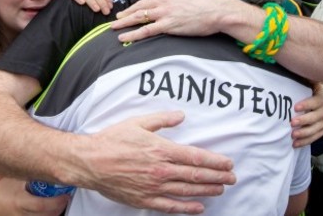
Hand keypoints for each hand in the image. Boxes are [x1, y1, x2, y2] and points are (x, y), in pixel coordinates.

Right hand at [0, 178, 68, 215]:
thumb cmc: (0, 191)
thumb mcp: (15, 180)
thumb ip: (30, 175)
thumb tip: (48, 164)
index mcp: (20, 201)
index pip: (41, 205)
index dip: (57, 201)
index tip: (66, 194)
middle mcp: (21, 214)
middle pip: (47, 215)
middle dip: (60, 207)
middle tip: (66, 197)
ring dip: (55, 212)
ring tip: (59, 201)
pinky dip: (47, 215)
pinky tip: (50, 208)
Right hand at [72, 111, 234, 213]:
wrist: (90, 161)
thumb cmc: (112, 140)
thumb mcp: (138, 123)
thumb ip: (162, 120)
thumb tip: (181, 116)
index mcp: (161, 150)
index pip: (196, 156)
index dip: (215, 161)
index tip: (228, 163)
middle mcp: (161, 170)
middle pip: (196, 175)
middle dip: (217, 177)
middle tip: (232, 178)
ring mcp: (154, 187)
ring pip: (187, 190)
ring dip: (207, 190)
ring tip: (221, 189)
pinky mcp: (145, 199)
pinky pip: (170, 206)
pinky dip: (187, 208)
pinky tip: (199, 208)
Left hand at [112, 0, 226, 41]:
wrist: (217, 10)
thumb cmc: (207, 4)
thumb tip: (172, 4)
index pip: (148, 0)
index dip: (136, 6)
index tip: (129, 11)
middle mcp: (163, 0)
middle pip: (139, 7)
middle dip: (126, 13)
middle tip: (116, 18)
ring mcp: (165, 13)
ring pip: (139, 18)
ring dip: (125, 23)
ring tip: (114, 28)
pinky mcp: (168, 25)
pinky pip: (146, 30)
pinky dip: (133, 33)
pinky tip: (124, 37)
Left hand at [290, 84, 322, 147]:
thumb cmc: (314, 98)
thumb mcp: (314, 88)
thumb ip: (307, 81)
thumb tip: (298, 68)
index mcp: (321, 100)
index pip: (315, 102)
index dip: (306, 104)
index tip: (295, 107)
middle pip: (314, 118)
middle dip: (303, 120)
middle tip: (292, 122)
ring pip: (314, 130)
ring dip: (303, 133)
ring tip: (293, 135)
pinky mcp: (321, 132)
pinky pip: (313, 138)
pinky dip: (304, 142)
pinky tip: (295, 144)